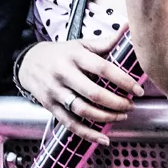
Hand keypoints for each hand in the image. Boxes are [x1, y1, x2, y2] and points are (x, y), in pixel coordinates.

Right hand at [17, 35, 143, 143]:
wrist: (29, 62)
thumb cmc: (63, 53)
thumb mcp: (81, 44)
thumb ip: (105, 42)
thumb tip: (128, 29)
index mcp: (75, 56)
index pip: (103, 68)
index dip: (123, 80)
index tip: (138, 89)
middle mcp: (64, 74)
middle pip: (94, 93)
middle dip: (117, 103)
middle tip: (131, 105)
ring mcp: (56, 92)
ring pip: (83, 110)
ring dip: (106, 117)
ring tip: (122, 116)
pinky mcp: (50, 107)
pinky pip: (71, 124)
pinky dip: (88, 134)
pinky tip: (104, 139)